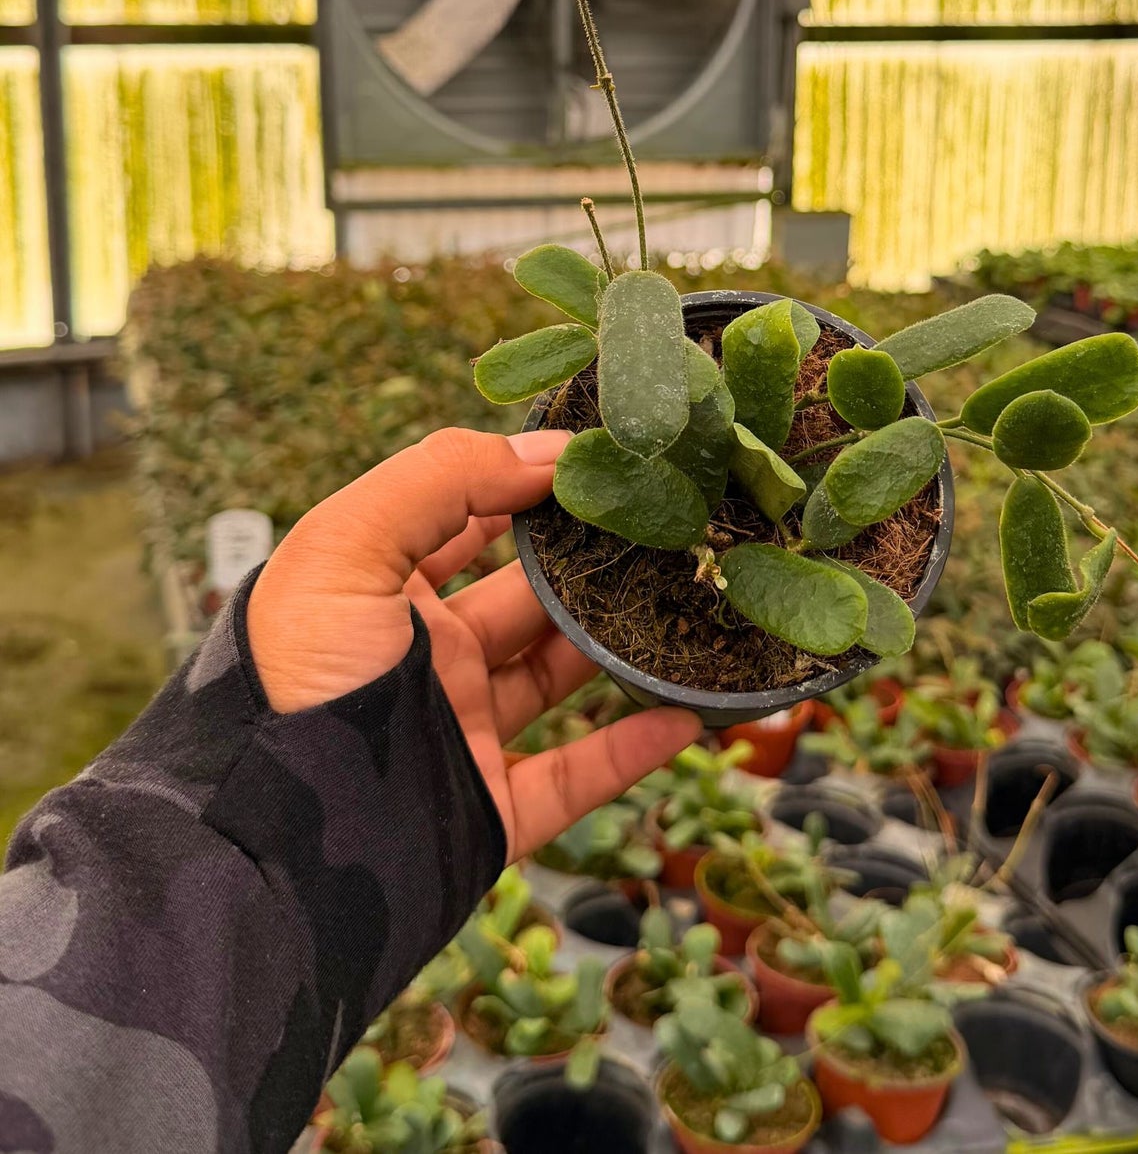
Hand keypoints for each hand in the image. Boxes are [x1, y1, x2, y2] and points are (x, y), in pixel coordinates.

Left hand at [248, 427, 699, 859]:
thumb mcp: (346, 547)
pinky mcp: (492, 808)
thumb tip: (550, 451)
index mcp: (384, 591)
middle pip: (531, 595)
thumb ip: (442, 480)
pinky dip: (635, 746)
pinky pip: (580, 774)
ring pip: (563, 678)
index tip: (609, 461)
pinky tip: (692, 711)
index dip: (531, 484)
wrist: (268, 860)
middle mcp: (428, 655)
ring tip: (695, 602)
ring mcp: (464, 731)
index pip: (469, 518)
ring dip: (625, 645)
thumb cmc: (295, 681)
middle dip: (594, 560)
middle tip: (670, 525)